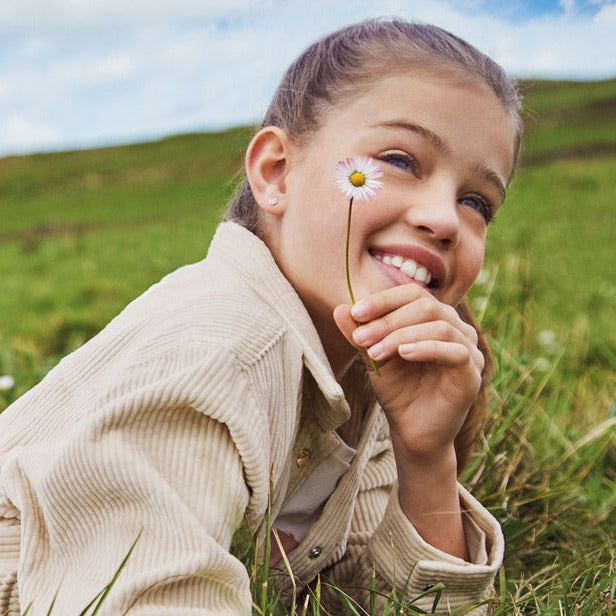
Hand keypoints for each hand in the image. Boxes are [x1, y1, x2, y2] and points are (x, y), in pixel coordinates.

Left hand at [333, 283, 483, 464]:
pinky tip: (403, 354)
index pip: (412, 294)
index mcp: (435, 318)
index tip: (354, 312)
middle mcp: (456, 328)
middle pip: (426, 305)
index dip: (383, 300)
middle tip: (361, 338)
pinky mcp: (472, 372)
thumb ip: (361, 333)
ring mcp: (468, 349)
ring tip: (375, 352)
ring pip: (439, 326)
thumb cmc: (398, 390)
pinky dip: (426, 348)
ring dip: (401, 335)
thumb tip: (340, 308)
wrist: (411, 431)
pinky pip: (455, 351)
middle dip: (388, 320)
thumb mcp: (374, 358)